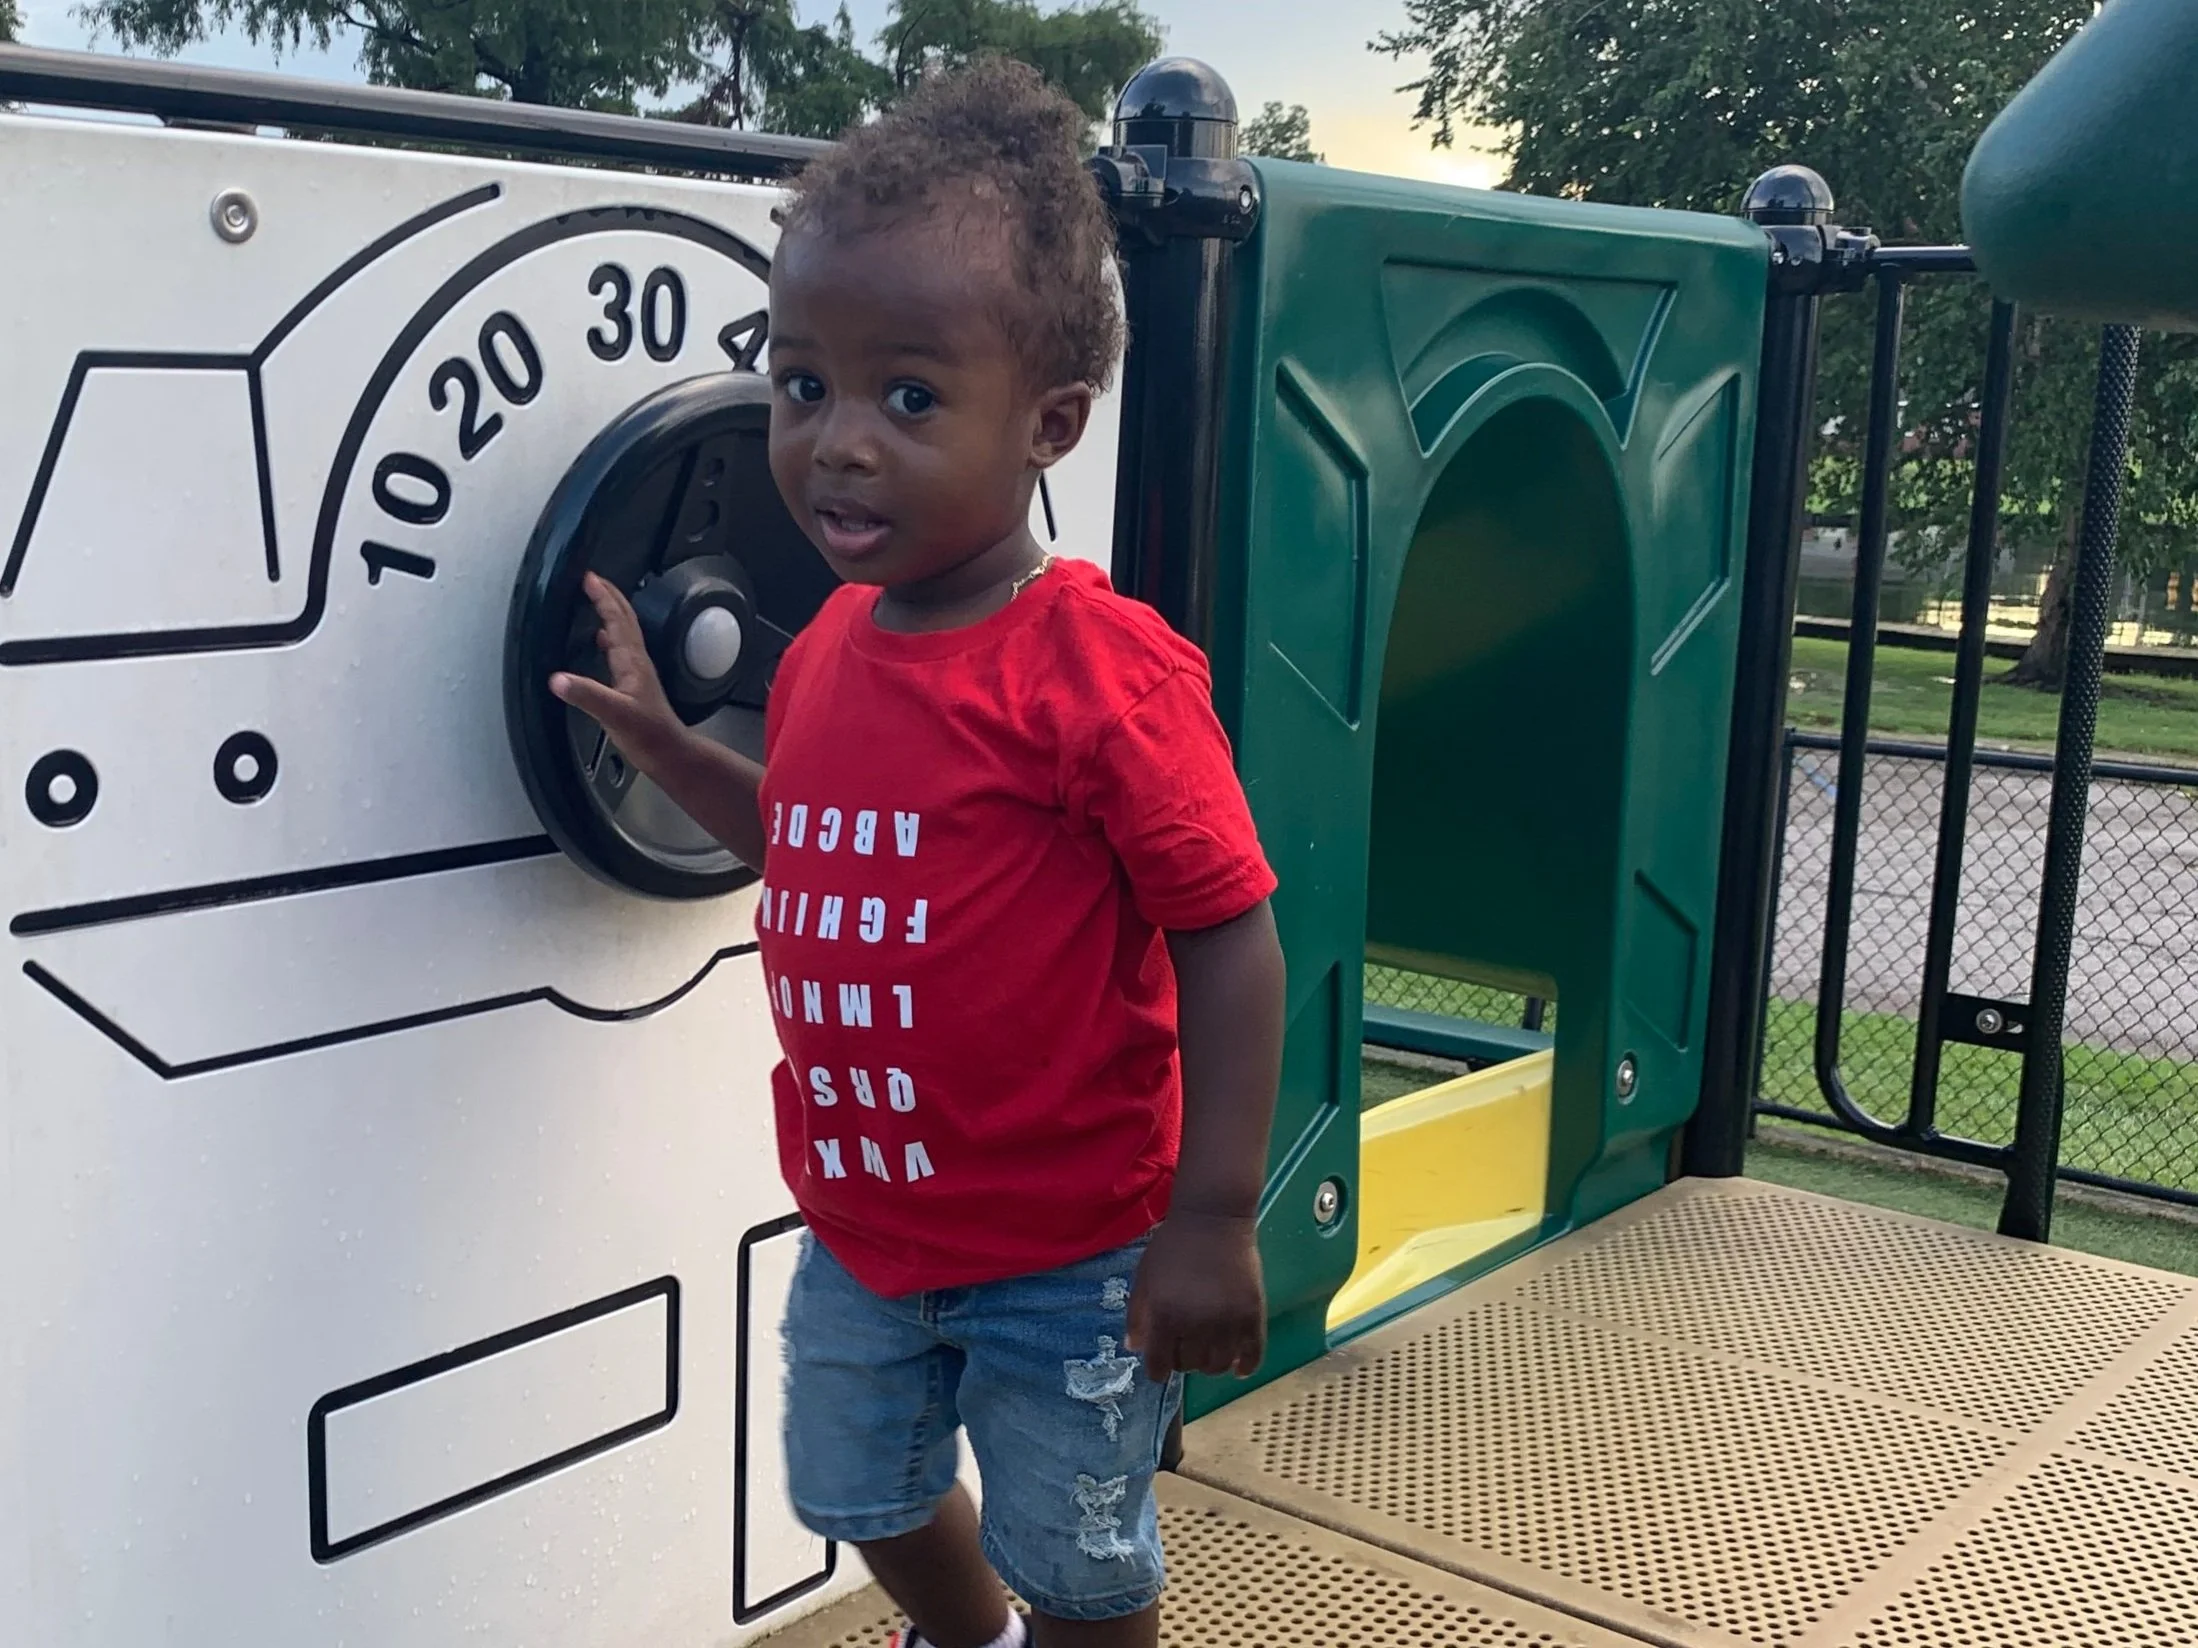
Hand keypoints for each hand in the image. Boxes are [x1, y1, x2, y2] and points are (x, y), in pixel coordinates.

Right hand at [549, 572, 683, 771]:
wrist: (670, 754)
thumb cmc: (649, 736)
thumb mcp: (614, 714)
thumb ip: (586, 695)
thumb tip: (558, 679)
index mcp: (632, 662)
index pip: (617, 620)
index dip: (603, 598)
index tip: (590, 578)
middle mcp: (636, 662)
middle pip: (624, 620)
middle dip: (609, 596)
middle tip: (593, 580)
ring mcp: (637, 673)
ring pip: (624, 633)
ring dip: (611, 614)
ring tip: (598, 601)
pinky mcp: (634, 686)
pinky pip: (620, 653)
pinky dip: (610, 639)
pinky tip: (602, 643)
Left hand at [1124, 1210, 1264, 1381]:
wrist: (1214, 1219)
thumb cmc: (1173, 1246)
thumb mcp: (1144, 1277)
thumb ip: (1137, 1314)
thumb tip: (1135, 1348)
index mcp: (1166, 1316)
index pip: (1160, 1365)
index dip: (1158, 1371)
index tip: (1160, 1369)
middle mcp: (1197, 1325)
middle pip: (1190, 1366)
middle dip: (1183, 1361)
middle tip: (1184, 1349)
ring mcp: (1228, 1322)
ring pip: (1219, 1366)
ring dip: (1210, 1365)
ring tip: (1208, 1352)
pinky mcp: (1252, 1315)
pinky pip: (1252, 1355)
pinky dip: (1245, 1367)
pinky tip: (1237, 1367)